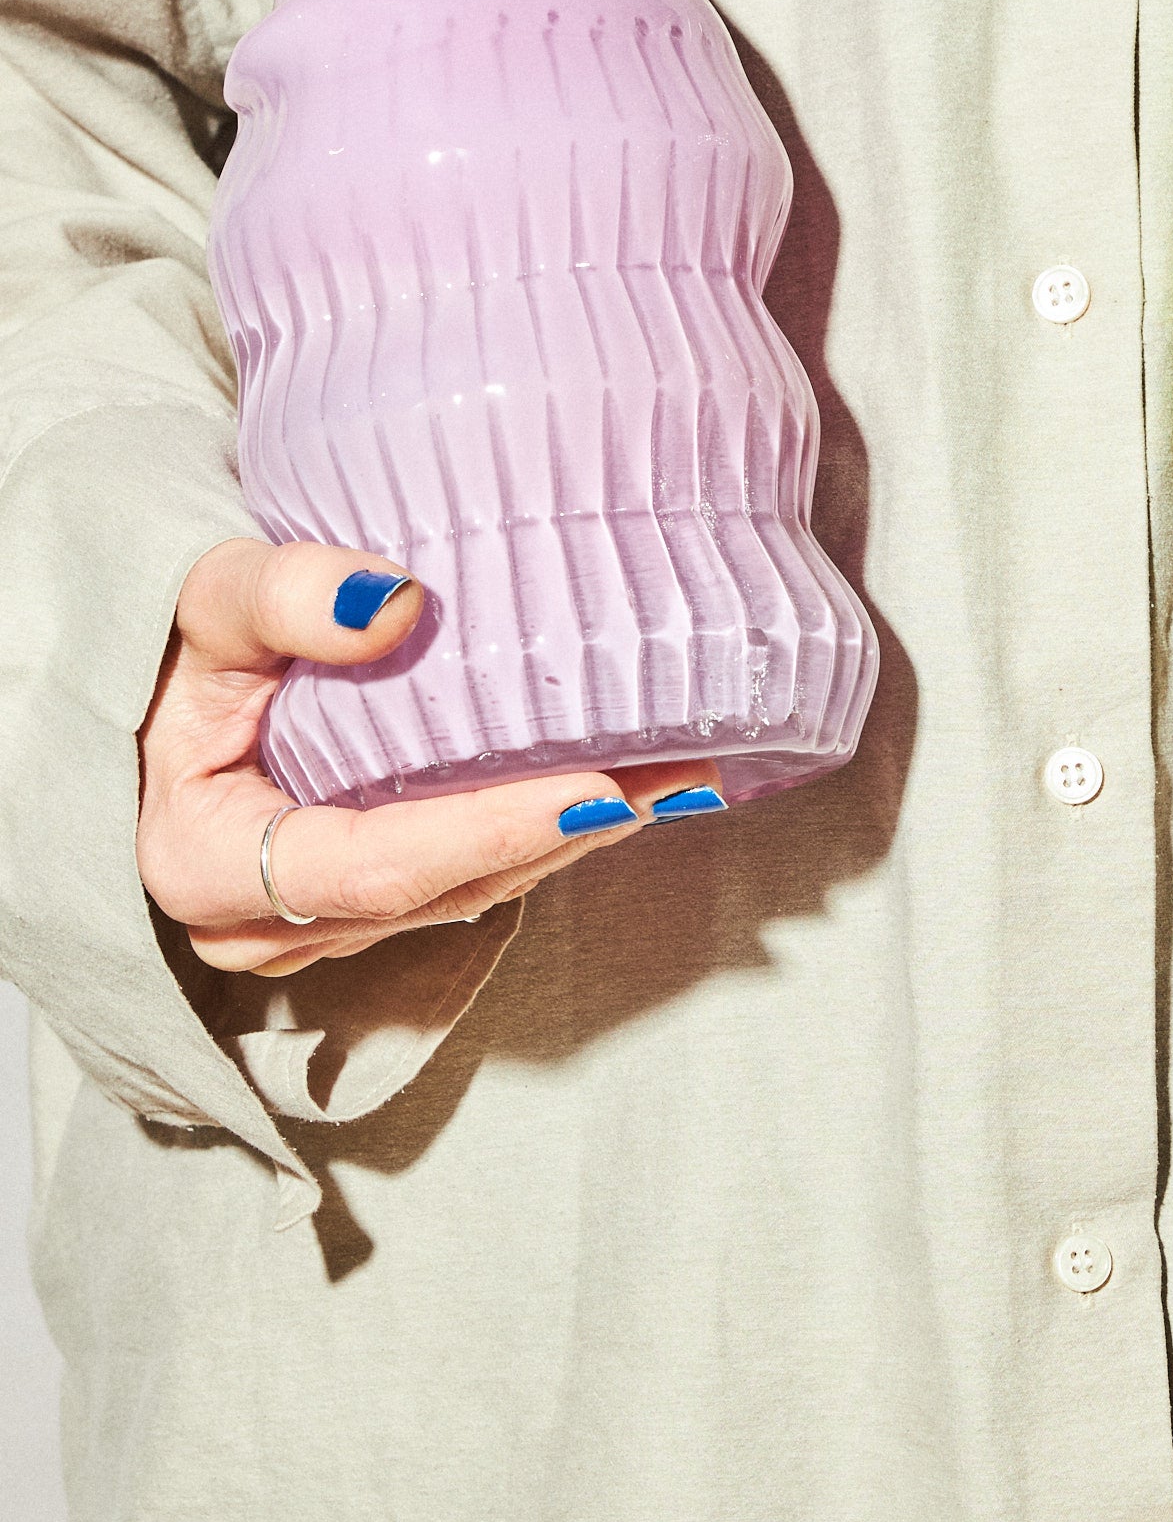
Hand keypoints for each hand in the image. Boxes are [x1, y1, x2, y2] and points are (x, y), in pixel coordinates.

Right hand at [139, 538, 723, 979]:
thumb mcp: (206, 601)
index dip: (490, 829)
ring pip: (461, 892)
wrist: (144, 681)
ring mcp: (310, 925)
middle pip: (439, 887)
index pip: (375, 864)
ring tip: (676, 774)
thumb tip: (397, 602)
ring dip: (569, 835)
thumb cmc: (173, 645)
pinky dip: (536, 830)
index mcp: (207, 863)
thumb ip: (282, 595)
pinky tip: (617, 785)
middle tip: (677, 771)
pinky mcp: (354, 901)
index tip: (595, 786)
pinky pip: (458, 875)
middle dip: (564, 831)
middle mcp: (260, 922)